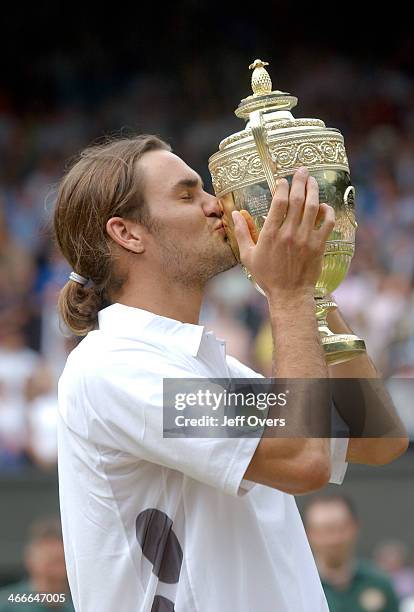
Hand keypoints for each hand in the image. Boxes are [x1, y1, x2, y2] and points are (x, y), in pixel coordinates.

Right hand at [232, 167, 334, 301]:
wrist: (289, 294)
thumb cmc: (267, 276)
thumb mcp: (248, 256)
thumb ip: (242, 233)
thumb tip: (235, 213)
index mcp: (270, 234)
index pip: (279, 203)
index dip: (282, 187)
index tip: (282, 180)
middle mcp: (289, 233)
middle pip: (297, 199)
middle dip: (300, 181)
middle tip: (301, 170)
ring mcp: (305, 239)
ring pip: (313, 207)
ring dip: (313, 190)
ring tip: (312, 181)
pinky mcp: (318, 245)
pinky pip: (327, 223)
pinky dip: (327, 212)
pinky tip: (323, 206)